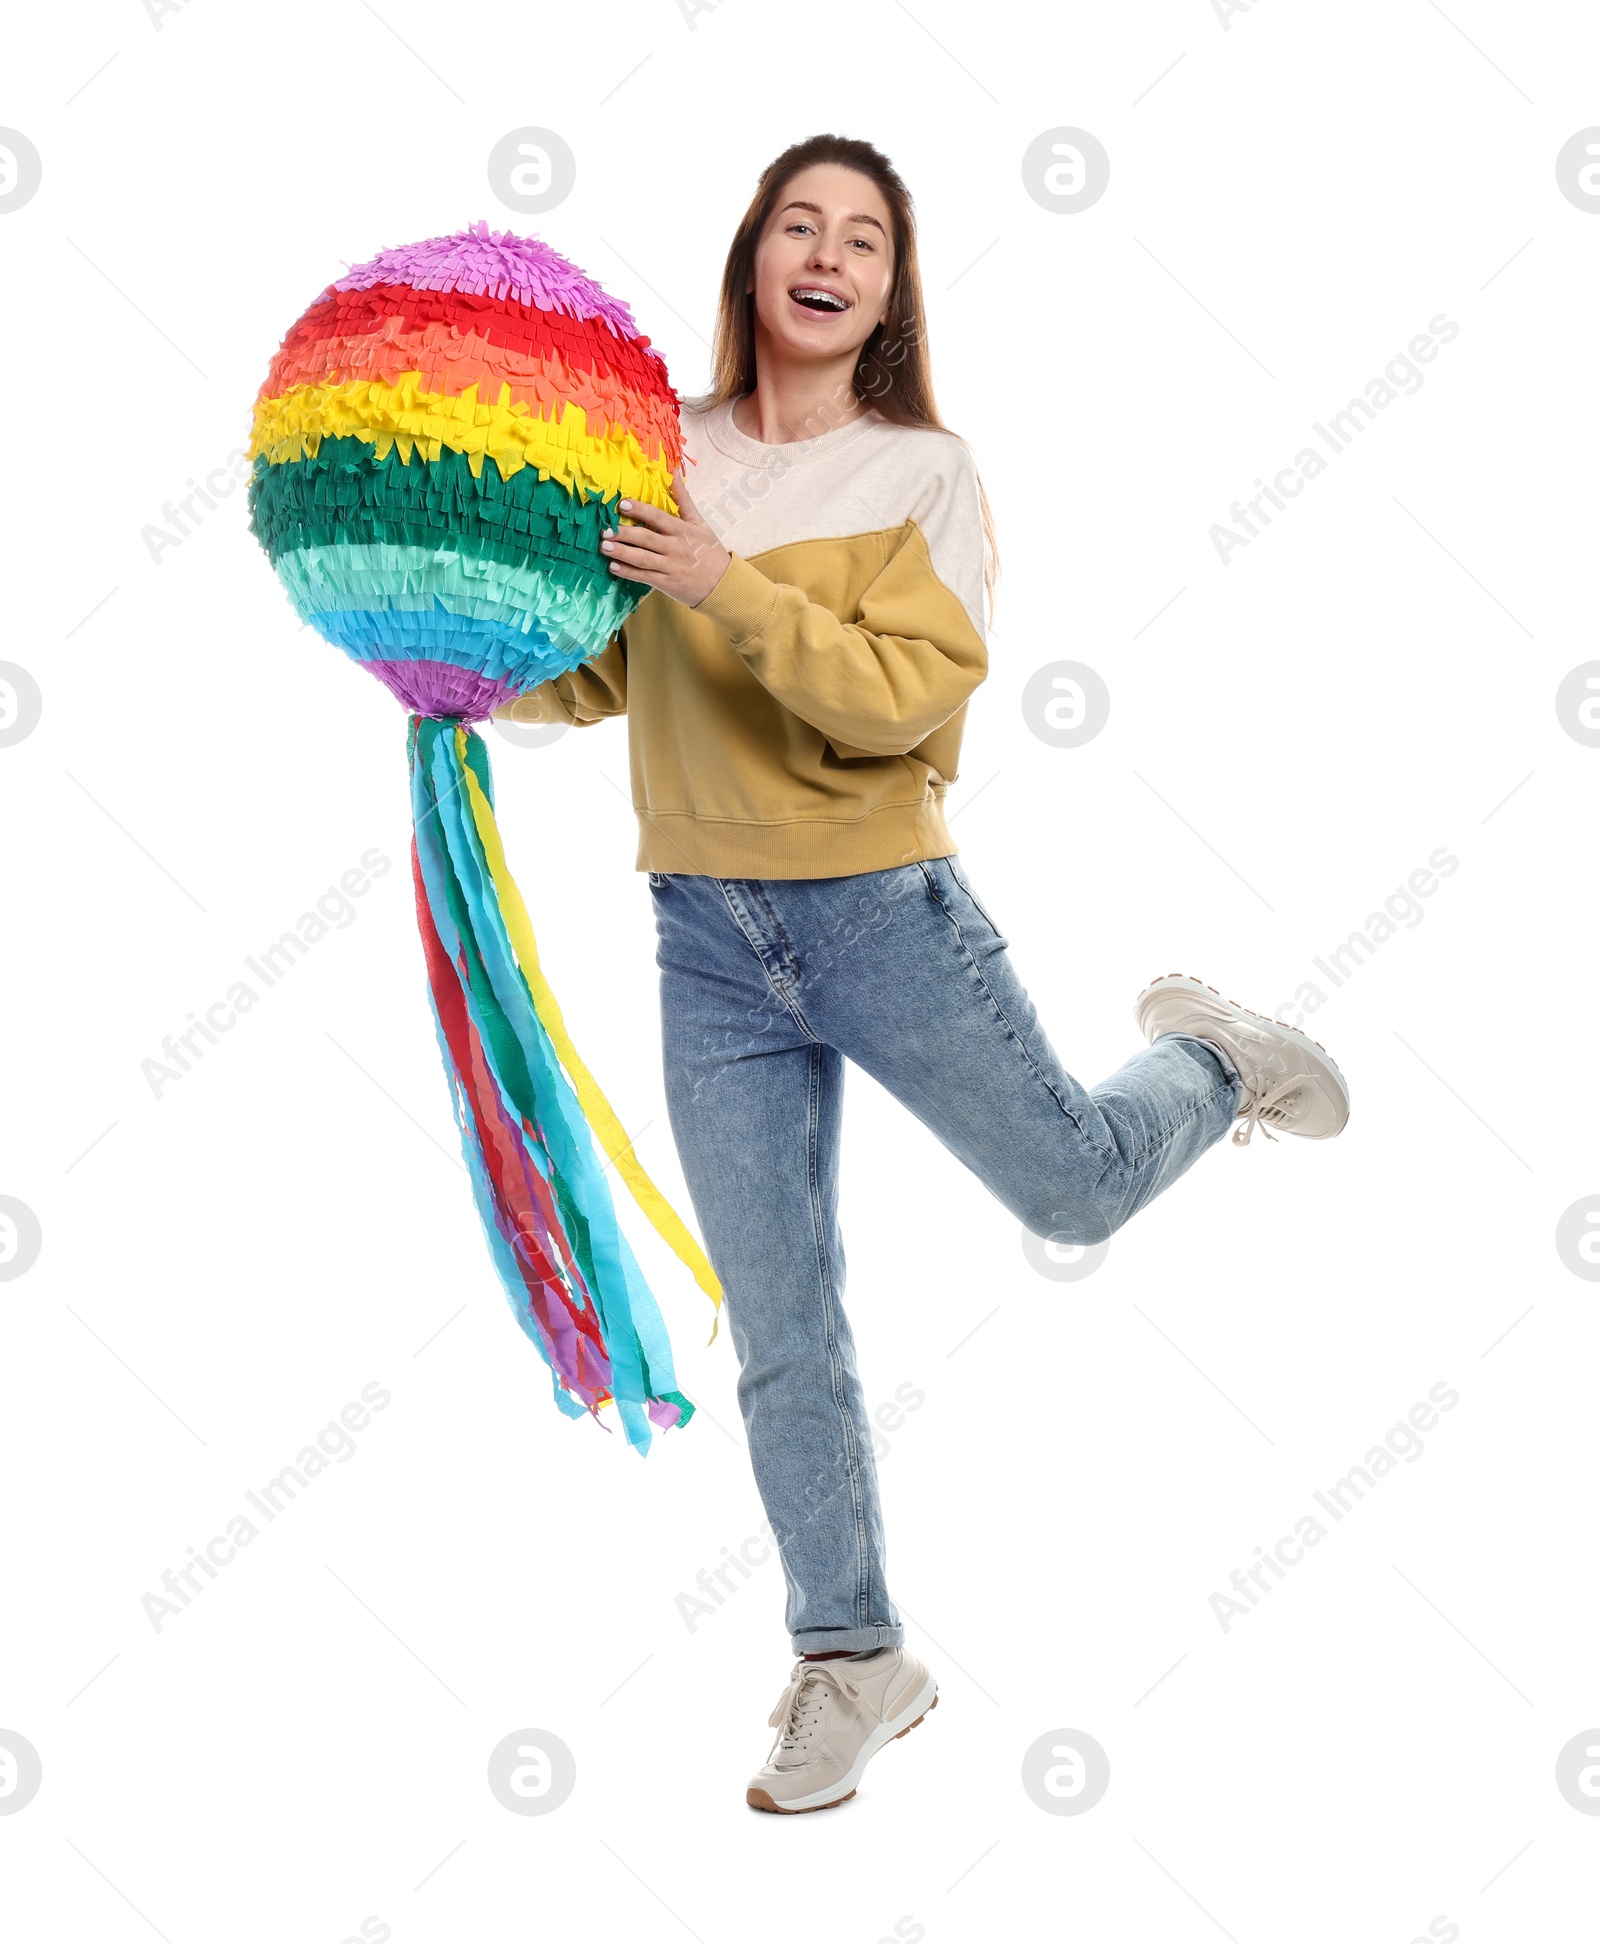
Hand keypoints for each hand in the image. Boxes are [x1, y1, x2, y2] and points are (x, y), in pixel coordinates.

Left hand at [600, 467, 730, 607]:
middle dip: (624, 533)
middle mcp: (675, 547)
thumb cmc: (709, 551)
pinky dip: (628, 573)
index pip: (658, 517)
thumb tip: (675, 470)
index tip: (622, 504)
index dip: (640, 510)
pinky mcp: (667, 583)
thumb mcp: (699, 522)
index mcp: (681, 530)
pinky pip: (644, 577)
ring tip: (604, 546)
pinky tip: (613, 567)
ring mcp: (670, 566)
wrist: (722, 583)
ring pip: (643, 558)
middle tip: (605, 529)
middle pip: (646, 538)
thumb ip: (683, 498)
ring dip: (622, 553)